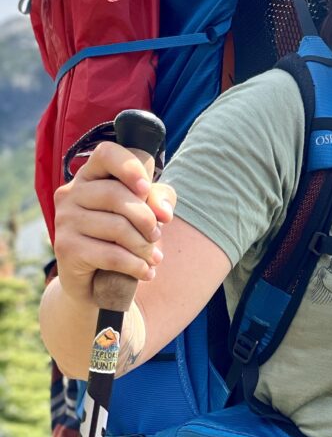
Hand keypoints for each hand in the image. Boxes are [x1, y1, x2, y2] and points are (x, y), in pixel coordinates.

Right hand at [53, 140, 176, 305]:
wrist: (96, 283)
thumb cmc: (123, 239)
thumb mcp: (147, 213)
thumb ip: (159, 200)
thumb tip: (163, 212)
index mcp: (90, 176)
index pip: (106, 153)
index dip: (129, 167)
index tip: (145, 188)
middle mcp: (71, 193)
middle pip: (116, 194)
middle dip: (146, 219)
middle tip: (156, 236)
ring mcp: (65, 220)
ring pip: (117, 227)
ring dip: (144, 247)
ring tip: (153, 258)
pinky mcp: (65, 248)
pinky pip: (111, 255)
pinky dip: (135, 266)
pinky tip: (146, 272)